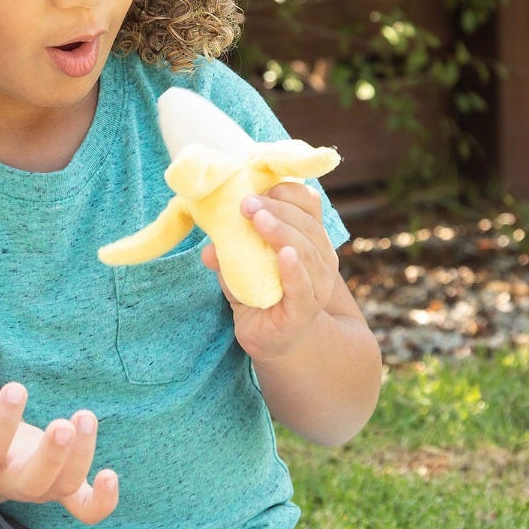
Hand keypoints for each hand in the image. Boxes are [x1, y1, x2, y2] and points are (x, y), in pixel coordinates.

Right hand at [0, 356, 118, 525]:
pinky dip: (102, 501)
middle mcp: (11, 481)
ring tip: (84, 417)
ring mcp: (40, 488)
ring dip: (80, 458)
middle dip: (51, 456)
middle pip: (32, 482)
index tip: (16, 387)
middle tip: (63, 426)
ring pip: (63, 487)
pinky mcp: (63, 489)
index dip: (3, 420)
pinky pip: (85, 508)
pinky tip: (111, 474)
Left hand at [202, 182, 339, 361]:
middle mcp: (321, 258)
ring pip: (307, 252)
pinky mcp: (305, 310)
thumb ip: (228, 255)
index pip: (309, 205)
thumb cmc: (258, 294)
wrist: (272, 339)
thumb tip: (208, 248)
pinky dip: (294, 270)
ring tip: (259, 220)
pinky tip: (283, 255)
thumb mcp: (240, 267)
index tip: (258, 189)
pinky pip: (302, 287)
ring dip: (282, 232)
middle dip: (277, 211)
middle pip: (306, 225)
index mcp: (309, 238)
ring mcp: (317, 285)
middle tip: (247, 204)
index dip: (288, 192)